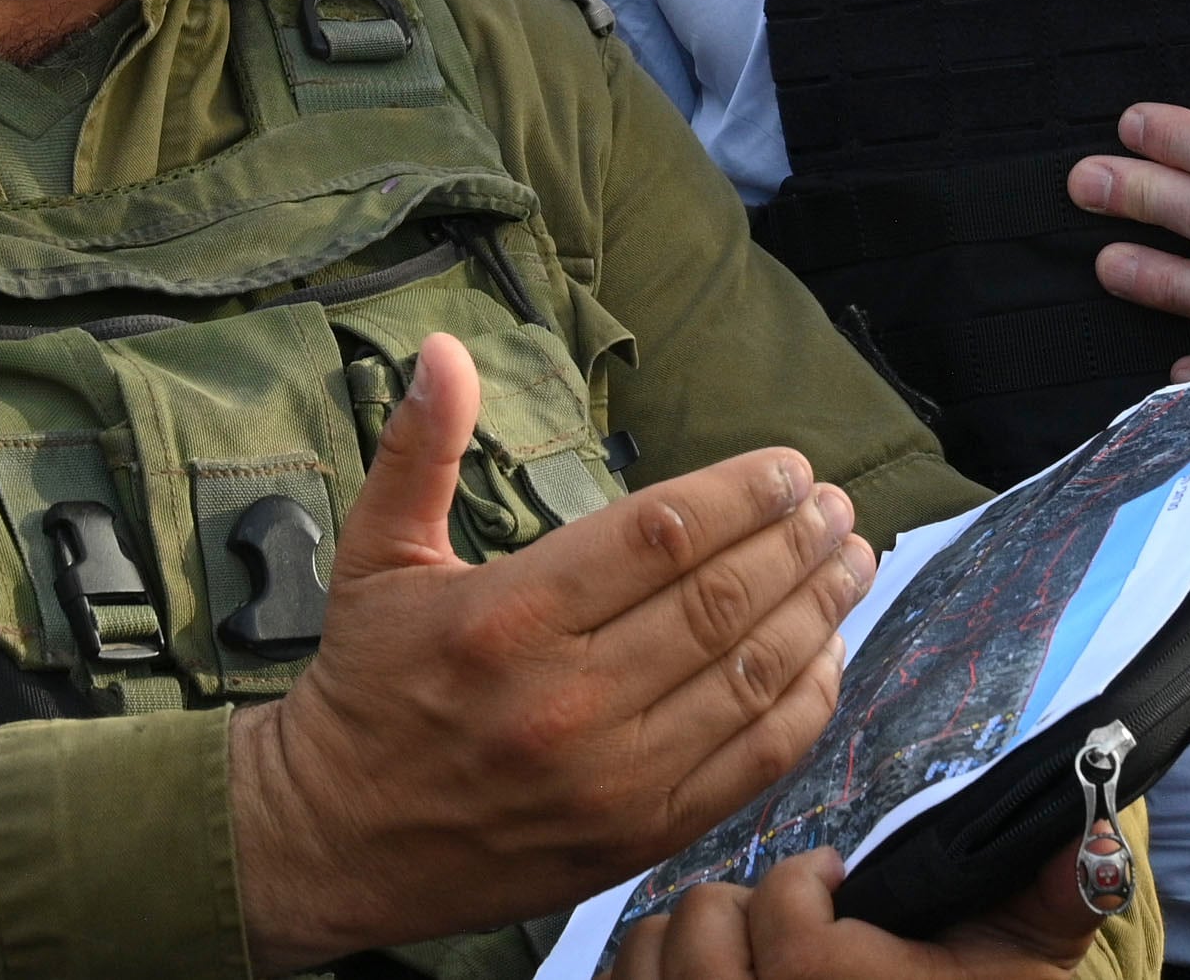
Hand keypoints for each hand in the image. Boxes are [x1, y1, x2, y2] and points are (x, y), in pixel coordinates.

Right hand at [228, 334, 873, 973]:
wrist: (337, 839)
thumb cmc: (366, 686)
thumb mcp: (375, 555)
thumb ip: (419, 449)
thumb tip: (445, 350)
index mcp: (507, 616)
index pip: (658, 535)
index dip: (741, 493)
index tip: (790, 465)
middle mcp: (565, 697)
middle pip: (718, 601)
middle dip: (796, 541)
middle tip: (838, 505)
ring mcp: (610, 775)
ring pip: (748, 679)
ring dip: (817, 612)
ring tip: (853, 562)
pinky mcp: (637, 835)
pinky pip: (749, 764)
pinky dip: (804, 706)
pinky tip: (829, 656)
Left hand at [612, 845, 1109, 979]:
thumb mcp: (1024, 973)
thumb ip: (1054, 895)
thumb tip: (1086, 828)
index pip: (792, 919)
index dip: (808, 883)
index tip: (833, 882)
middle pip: (705, 928)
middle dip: (743, 908)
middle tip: (784, 926)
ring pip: (652, 961)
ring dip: (686, 944)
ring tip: (741, 958)